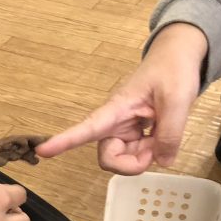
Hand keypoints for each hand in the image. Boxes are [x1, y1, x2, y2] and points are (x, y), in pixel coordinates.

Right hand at [36, 23, 207, 173]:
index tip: (42, 151)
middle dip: (132, 164)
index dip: (64, 141)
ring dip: (145, 156)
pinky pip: (136, 155)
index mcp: (116, 109)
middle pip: (109, 158)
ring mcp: (124, 130)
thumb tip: (162, 162)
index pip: (86, 128)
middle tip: (158, 147)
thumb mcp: (178, 98)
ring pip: (124, 160)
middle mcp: (114, 123)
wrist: (178, 56)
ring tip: (163, 134)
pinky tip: (161, 134)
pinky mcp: (134, 134)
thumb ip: (171, 132)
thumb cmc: (173, 69)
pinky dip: (152, 151)